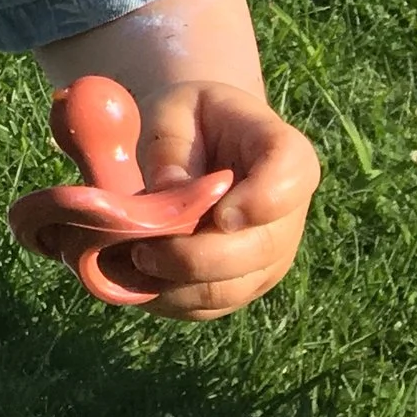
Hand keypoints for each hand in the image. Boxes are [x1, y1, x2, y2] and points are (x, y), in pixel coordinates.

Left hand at [95, 79, 319, 317]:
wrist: (200, 140)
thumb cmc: (189, 120)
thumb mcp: (174, 112)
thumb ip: (172, 150)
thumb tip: (165, 196)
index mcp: (285, 152)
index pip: (290, 176)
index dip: (261, 201)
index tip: (221, 215)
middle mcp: (289, 213)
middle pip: (259, 249)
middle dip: (196, 257)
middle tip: (142, 249)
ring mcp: (270, 256)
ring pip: (231, 288)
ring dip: (175, 284)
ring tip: (126, 261)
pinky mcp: (242, 283)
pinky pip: (208, 305)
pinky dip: (167, 298)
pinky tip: (132, 276)